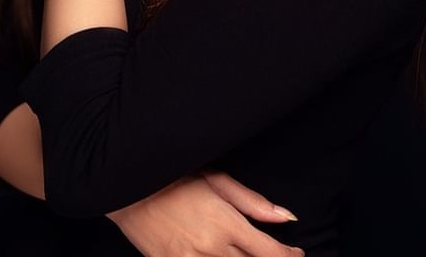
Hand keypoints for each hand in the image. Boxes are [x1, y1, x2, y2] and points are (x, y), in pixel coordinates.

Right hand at [105, 172, 303, 256]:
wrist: (129, 188)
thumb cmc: (174, 176)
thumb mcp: (215, 180)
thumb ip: (252, 202)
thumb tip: (287, 217)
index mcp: (225, 224)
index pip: (269, 252)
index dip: (288, 256)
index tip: (297, 253)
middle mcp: (211, 250)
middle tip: (279, 255)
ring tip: (251, 256)